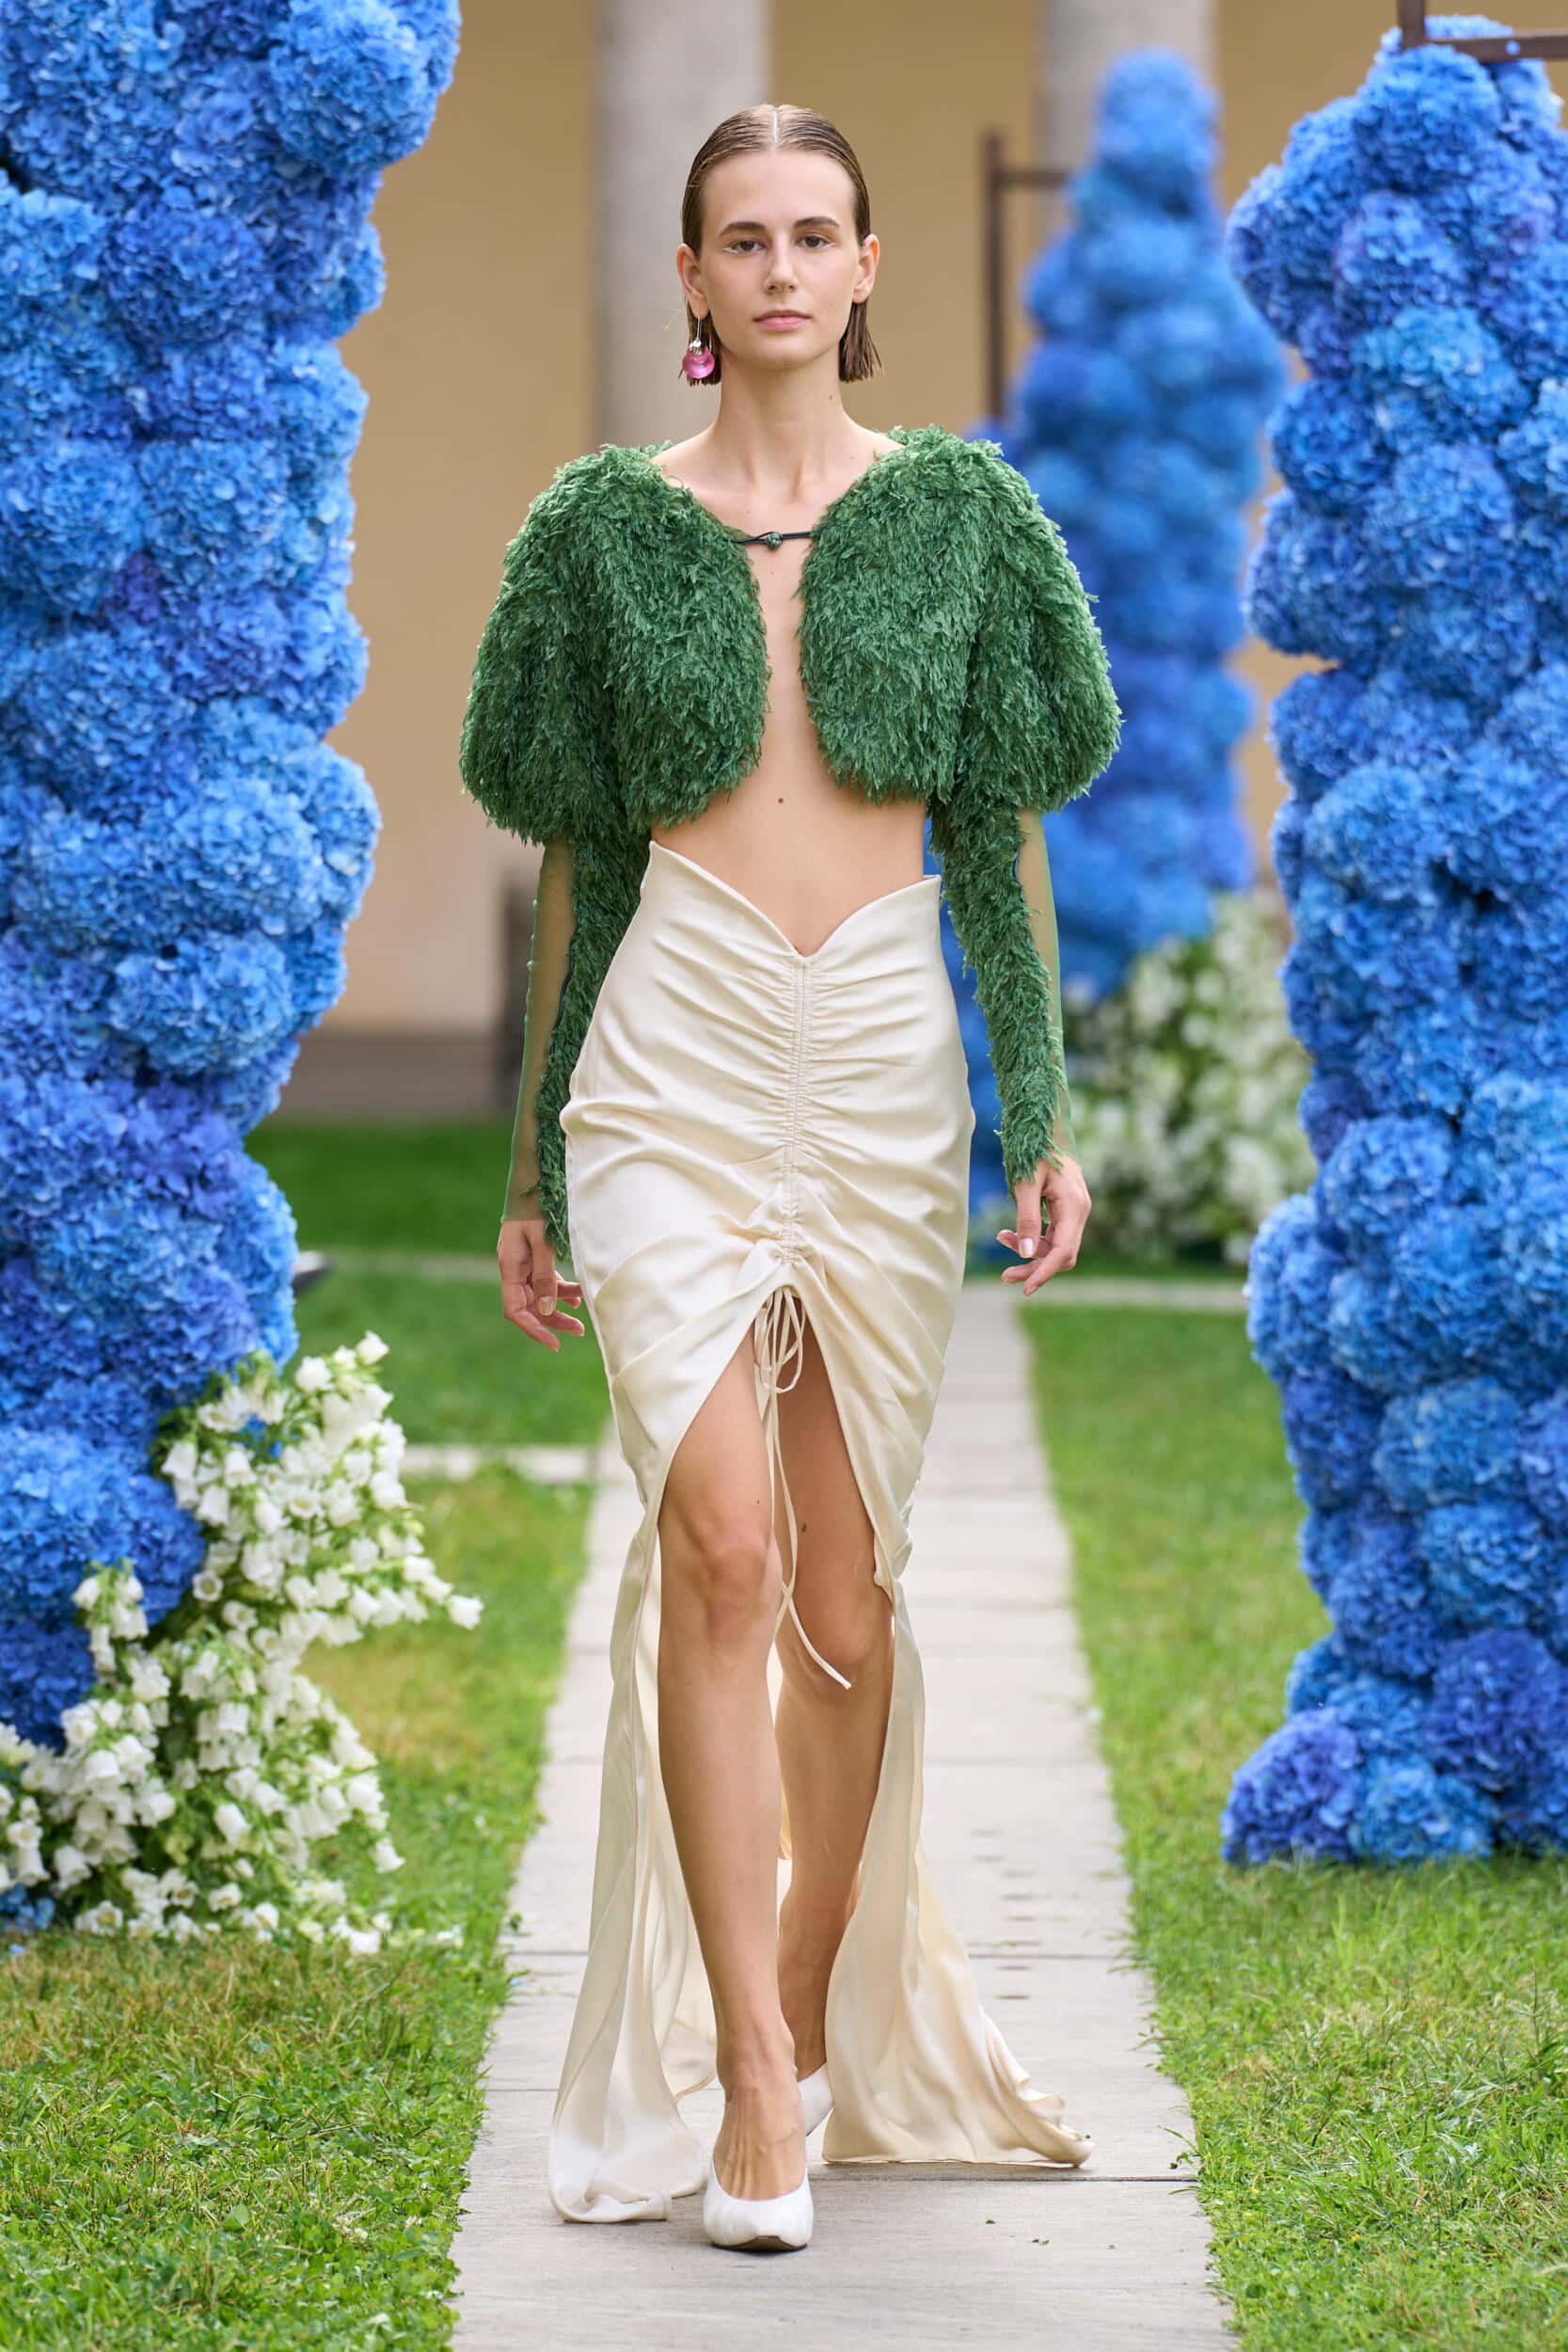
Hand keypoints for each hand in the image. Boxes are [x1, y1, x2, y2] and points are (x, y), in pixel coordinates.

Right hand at [498, 1216, 585, 1349]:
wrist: (535, 1178)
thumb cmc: (537, 1206)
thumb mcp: (543, 1242)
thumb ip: (545, 1276)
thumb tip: (546, 1309)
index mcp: (509, 1266)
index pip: (515, 1310)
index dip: (533, 1329)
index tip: (554, 1342)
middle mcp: (513, 1268)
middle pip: (529, 1305)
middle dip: (552, 1319)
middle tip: (579, 1330)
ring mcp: (522, 1262)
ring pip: (539, 1294)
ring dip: (559, 1304)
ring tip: (583, 1310)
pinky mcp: (533, 1256)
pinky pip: (545, 1279)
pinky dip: (560, 1288)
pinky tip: (576, 1294)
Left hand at [997, 1151, 1090, 1296]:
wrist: (1044, 1127)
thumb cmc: (1034, 1150)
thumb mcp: (1026, 1183)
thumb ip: (1027, 1219)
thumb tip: (1026, 1253)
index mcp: (1074, 1207)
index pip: (1064, 1252)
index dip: (1045, 1272)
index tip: (1026, 1288)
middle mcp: (1079, 1212)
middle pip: (1061, 1255)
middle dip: (1033, 1267)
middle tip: (1004, 1276)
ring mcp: (1074, 1212)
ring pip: (1055, 1246)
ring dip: (1030, 1251)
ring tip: (1000, 1238)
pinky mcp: (1066, 1211)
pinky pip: (1052, 1234)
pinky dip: (1032, 1238)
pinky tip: (1009, 1233)